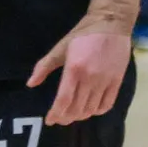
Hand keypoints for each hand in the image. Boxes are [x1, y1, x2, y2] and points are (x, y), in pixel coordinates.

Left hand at [31, 0, 138, 122]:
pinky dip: (97, 111)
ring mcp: (105, 81)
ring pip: (92, 108)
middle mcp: (90, 78)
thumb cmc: (81, 36)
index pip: (64, 99)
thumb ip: (44, 67)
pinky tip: (90, 110)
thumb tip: (30, 84)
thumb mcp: (59, 49)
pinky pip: (107, 104)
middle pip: (77, 108)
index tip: (50, 121)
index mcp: (74, 70)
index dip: (56, 113)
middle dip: (66, 117)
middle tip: (59, 119)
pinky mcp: (117, 81)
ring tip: (72, 115)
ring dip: (81, 116)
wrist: (110, 25)